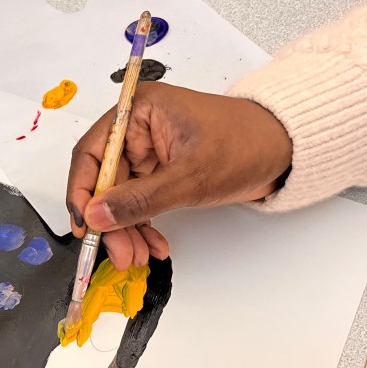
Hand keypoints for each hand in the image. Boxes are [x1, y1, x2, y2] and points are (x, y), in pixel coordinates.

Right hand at [66, 82, 291, 269]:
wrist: (284, 150)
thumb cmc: (246, 144)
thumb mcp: (191, 176)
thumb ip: (140, 199)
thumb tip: (98, 215)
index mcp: (139, 111)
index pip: (92, 152)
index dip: (82, 191)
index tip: (85, 225)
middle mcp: (137, 129)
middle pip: (104, 181)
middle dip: (111, 221)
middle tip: (119, 253)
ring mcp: (148, 152)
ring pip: (120, 198)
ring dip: (126, 230)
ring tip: (138, 256)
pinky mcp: (160, 172)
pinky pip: (138, 203)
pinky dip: (143, 226)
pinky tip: (153, 245)